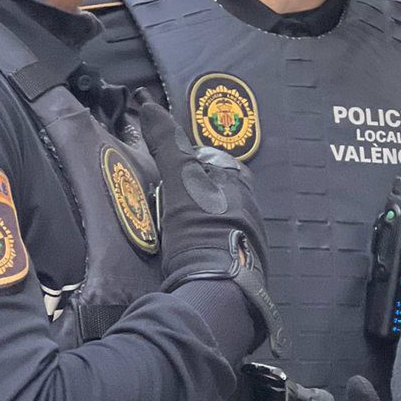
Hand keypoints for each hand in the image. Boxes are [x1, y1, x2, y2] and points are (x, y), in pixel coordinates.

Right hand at [137, 97, 268, 285]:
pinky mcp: (236, 269)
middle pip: (212, 195)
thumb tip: (150, 106)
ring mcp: (245, 243)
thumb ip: (169, 144)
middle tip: (160, 202)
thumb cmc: (201, 231)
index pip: (213, 163)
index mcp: (241, 188)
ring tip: (164, 229)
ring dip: (192, 223)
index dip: (187, 164)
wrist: (215, 293)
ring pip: (213, 223)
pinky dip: (195, 247)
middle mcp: (250, 213)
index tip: (164, 171)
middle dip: (190, 195)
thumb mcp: (181, 181)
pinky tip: (178, 253)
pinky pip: (211, 249)